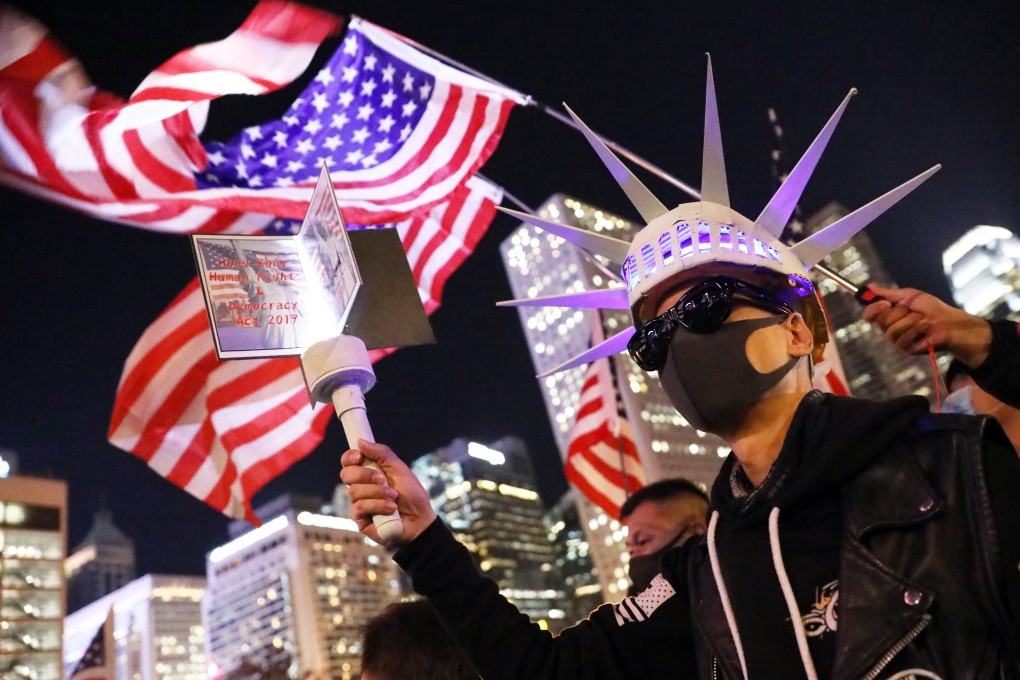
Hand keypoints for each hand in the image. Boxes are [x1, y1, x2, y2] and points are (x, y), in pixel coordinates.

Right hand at [340, 440, 436, 546]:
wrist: (420, 520)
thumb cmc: (411, 494)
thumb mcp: (399, 469)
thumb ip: (382, 453)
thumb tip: (360, 442)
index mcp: (368, 472)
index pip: (348, 462)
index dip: (349, 457)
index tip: (359, 456)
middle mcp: (360, 487)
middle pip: (346, 474)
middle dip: (364, 474)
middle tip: (382, 478)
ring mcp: (359, 503)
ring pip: (354, 491)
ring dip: (377, 492)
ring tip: (394, 497)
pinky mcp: (360, 520)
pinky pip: (359, 507)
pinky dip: (377, 505)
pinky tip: (391, 509)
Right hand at [861, 284, 992, 367]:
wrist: (949, 321)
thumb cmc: (931, 308)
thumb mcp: (909, 296)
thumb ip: (888, 293)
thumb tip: (869, 287)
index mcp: (887, 316)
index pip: (868, 315)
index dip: (873, 308)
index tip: (885, 303)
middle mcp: (888, 329)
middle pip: (879, 321)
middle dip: (898, 312)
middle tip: (911, 310)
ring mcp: (896, 340)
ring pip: (891, 330)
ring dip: (910, 320)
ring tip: (922, 319)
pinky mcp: (905, 348)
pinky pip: (902, 338)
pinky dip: (917, 329)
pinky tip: (926, 326)